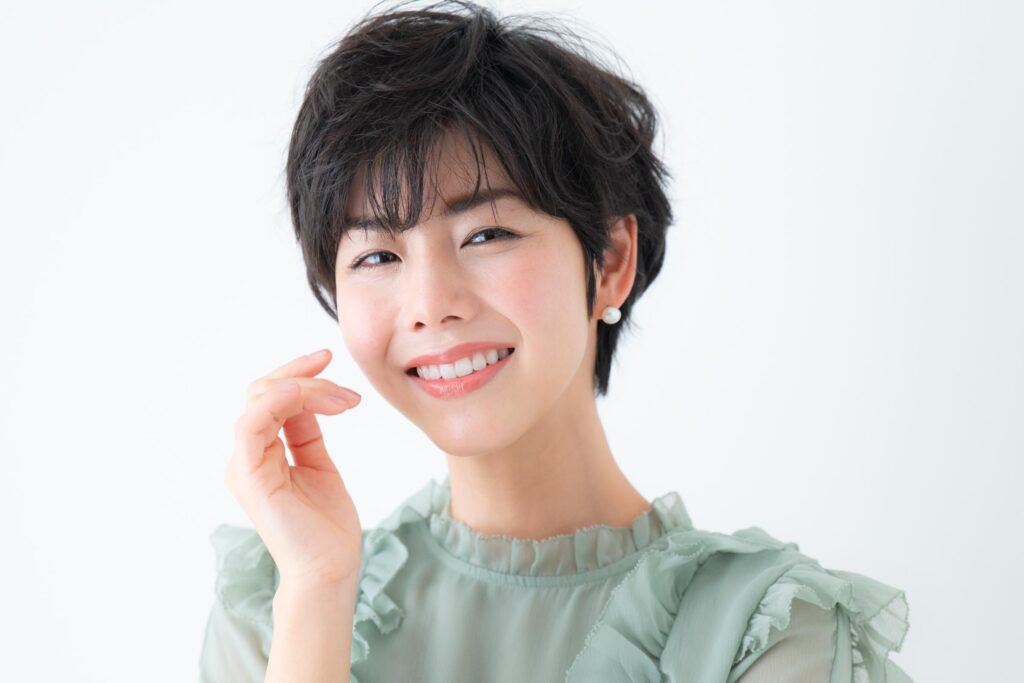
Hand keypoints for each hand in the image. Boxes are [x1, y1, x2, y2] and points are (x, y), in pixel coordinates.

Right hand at [224, 349, 362, 587]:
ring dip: (306, 389)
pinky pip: (252, 424)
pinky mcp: (249, 475)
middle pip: (262, 391)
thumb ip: (307, 431)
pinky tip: (312, 397)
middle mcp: (247, 456)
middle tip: (344, 386)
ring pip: (260, 399)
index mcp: (261, 452)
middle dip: (305, 376)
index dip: (299, 374)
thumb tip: (310, 395)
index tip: (329, 359)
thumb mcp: (319, 464)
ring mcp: (244, 465)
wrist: (330, 568)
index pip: (270, 397)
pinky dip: (280, 401)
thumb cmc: (327, 525)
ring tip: (344, 400)